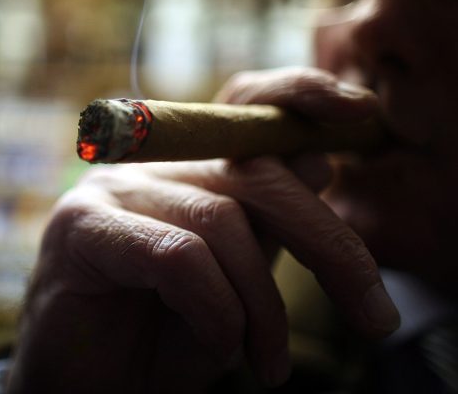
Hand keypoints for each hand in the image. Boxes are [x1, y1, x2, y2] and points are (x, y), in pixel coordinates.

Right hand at [9, 67, 399, 392]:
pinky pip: (177, 256)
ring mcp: (112, 189)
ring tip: (267, 364)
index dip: (302, 93)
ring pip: (222, 221)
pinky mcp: (81, 228)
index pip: (246, 102)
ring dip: (262, 307)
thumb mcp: (237, 278)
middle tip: (376, 317)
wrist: (89, 387)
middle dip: (329, 244)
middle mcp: (150, 163)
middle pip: (256, 171)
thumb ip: (270, 221)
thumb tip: (321, 156)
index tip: (365, 114)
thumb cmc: (162, 334)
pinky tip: (220, 347)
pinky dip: (215, 310)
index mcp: (189, 165)